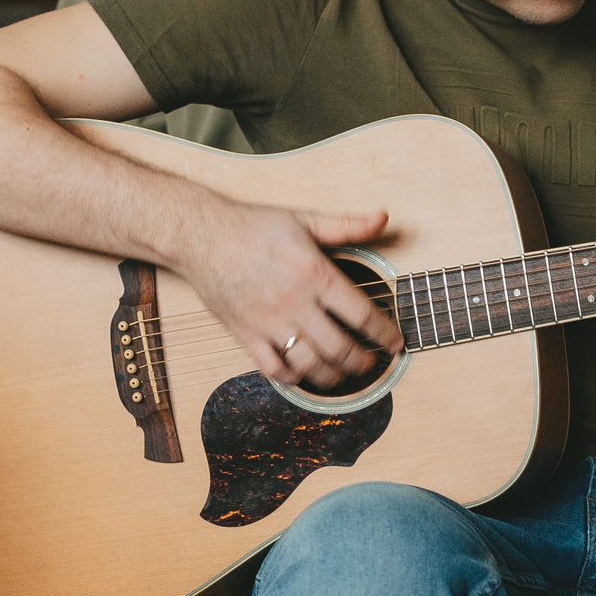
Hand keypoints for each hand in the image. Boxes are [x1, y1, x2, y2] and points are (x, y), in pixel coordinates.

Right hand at [178, 196, 403, 387]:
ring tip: (344, 373)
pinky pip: (274, 369)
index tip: (395, 343)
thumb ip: (347, 225)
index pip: (361, 314)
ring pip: (309, 365)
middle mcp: (293, 302)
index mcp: (313, 274)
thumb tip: (382, 217)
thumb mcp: (305, 219)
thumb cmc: (252, 226)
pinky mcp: (245, 334)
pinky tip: (304, 374)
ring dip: (333, 376)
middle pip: (339, 348)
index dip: (384, 334)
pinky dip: (293, 378)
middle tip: (372, 363)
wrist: (200, 234)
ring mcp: (268, 322)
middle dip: (363, 361)